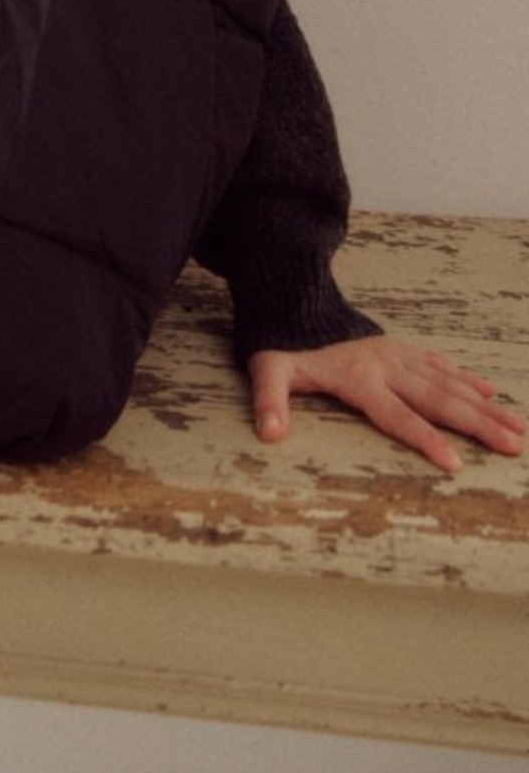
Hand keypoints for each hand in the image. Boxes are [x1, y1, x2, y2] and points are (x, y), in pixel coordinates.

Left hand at [248, 337, 525, 471]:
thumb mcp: (268, 373)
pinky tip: (490, 393)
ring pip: (448, 383)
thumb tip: (269, 434)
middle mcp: (387, 366)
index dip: (424, 439)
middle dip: (477, 424)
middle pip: (437, 399)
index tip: (454, 463)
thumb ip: (270, 402)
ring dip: (484, 406)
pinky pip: (440, 364)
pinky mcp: (402, 348)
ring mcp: (398, 355)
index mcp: (359, 379)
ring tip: (517, 428)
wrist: (296, 309)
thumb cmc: (282, 351)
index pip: (396, 415)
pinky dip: (466, 379)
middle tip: (513, 447)